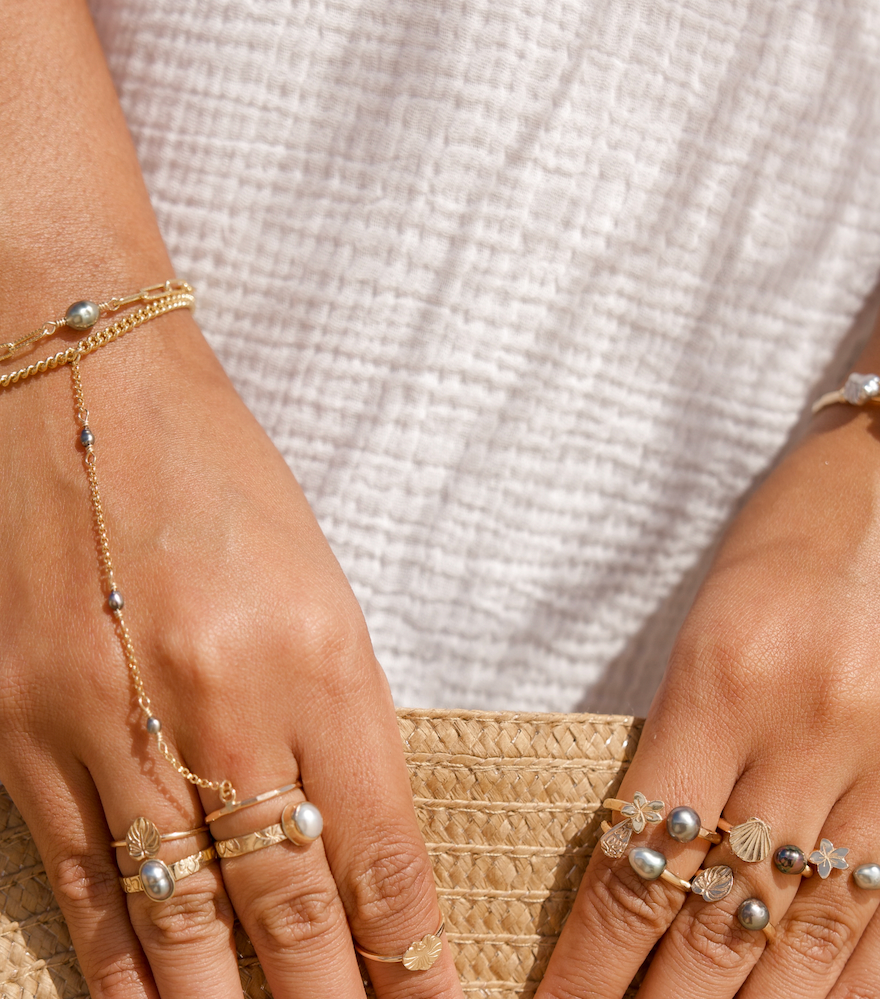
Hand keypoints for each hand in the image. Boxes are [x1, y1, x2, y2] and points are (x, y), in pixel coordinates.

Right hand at [0, 308, 463, 998]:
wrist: (64, 356)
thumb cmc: (200, 448)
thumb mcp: (303, 562)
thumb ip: (322, 694)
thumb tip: (335, 817)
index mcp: (319, 647)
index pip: (379, 846)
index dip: (410, 955)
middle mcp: (223, 698)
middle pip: (290, 905)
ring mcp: (110, 717)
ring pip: (183, 915)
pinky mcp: (16, 718)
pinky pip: (79, 875)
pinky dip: (119, 964)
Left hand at [537, 403, 879, 997]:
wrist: (877, 494)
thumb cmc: (767, 554)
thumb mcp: (697, 633)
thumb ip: (671, 745)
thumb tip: (633, 865)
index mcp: (716, 687)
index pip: (640, 859)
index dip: (592, 957)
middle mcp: (800, 735)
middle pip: (717, 914)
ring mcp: (876, 763)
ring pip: (807, 931)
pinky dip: (849, 978)